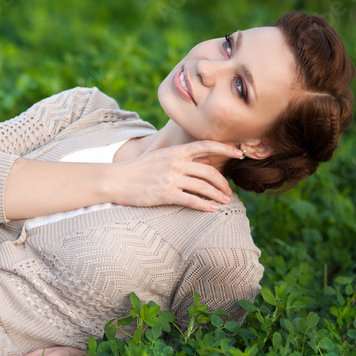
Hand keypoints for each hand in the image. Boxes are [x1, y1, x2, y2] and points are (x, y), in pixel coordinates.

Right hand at [106, 140, 242, 211]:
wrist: (116, 180)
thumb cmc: (138, 169)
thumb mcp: (161, 156)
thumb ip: (184, 157)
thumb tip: (208, 160)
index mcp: (175, 151)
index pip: (206, 145)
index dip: (225, 147)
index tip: (239, 152)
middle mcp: (176, 162)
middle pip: (209, 171)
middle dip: (223, 183)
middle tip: (228, 192)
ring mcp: (171, 178)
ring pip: (203, 187)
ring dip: (218, 196)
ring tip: (225, 202)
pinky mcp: (165, 194)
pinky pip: (192, 200)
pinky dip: (205, 205)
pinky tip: (212, 209)